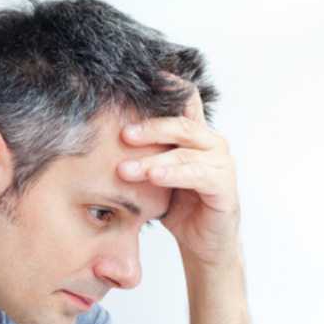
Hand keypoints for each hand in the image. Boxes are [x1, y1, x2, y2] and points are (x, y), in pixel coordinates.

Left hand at [116, 76, 240, 268]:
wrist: (203, 245)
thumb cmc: (178, 208)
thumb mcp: (154, 175)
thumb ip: (141, 153)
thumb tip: (99, 133)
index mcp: (194, 135)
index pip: (184, 99)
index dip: (166, 86)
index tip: (138, 78)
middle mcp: (211, 143)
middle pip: (180, 122)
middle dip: (148, 127)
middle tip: (120, 135)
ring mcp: (221, 162)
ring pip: (185, 149)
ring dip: (152, 157)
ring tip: (125, 169)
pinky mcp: (225, 186)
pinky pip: (198, 173)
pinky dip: (173, 174)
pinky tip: (153, 176)